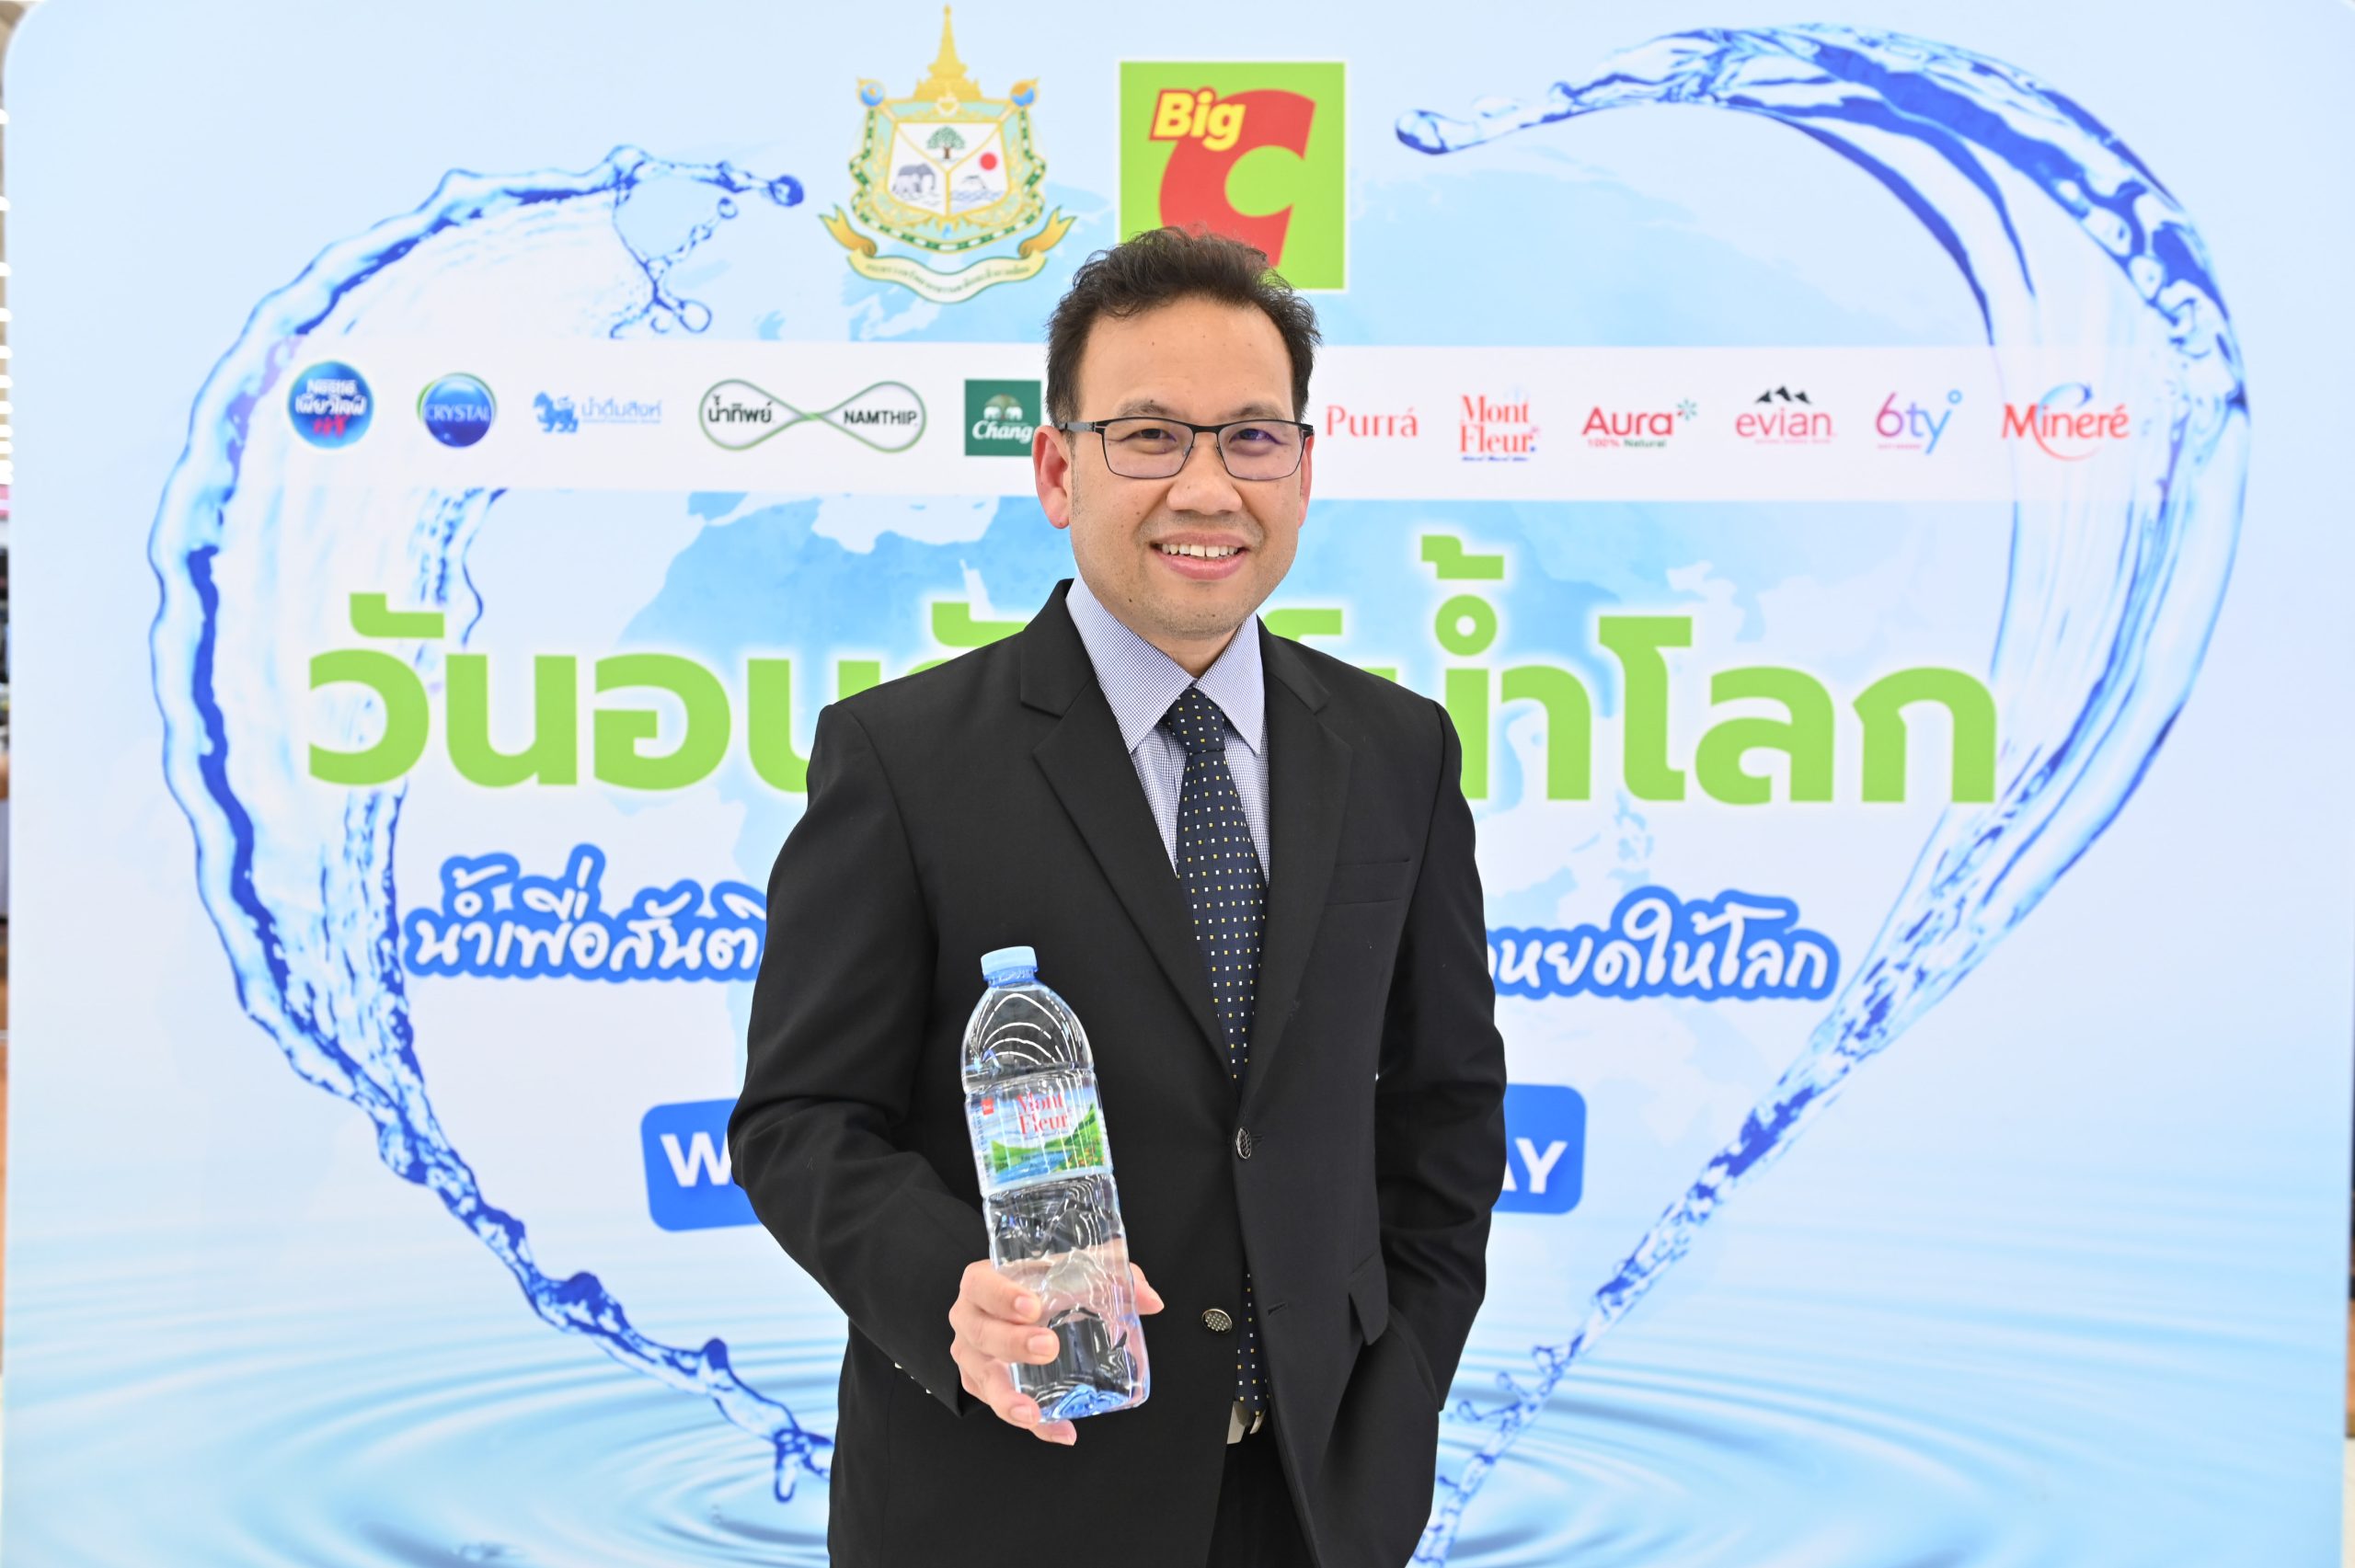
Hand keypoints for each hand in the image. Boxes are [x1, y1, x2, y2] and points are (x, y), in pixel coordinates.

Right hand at [948, 1257, 1163, 1443]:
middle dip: (1013, 1343)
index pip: (980, 1284)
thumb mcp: (1070, 1270)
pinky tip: (1060, 1431)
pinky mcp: (983, 1387)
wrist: (1010, 1310)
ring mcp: (972, 1356)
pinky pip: (1004, 1409)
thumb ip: (1112, 1275)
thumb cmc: (1039, 1284)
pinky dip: (1035, 1423)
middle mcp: (969, 1319)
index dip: (1001, 1295)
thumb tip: (1152, 1301)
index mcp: (981, 1282)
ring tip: (1032, 1413)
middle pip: (981, 1333)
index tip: (1032, 1306)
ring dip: (1007, 1398)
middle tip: (1048, 1347)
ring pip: (983, 1379)